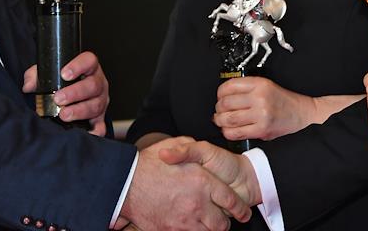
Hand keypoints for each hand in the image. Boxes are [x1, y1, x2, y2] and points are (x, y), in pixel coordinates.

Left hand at [22, 50, 108, 134]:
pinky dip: (94, 130)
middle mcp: (98, 82)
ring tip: (64, 115)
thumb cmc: (61, 82)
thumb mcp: (49, 73)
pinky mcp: (99, 118)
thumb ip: (36, 75)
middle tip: (58, 99)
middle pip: (93, 85)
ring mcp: (101, 100)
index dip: (79, 66)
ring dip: (80, 111)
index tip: (64, 74)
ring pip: (96, 105)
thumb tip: (29, 86)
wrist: (71, 95)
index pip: (89, 61)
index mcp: (89, 68)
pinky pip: (100, 125)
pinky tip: (84, 132)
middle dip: (75, 93)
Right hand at [115, 136, 251, 230]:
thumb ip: (191, 148)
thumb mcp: (174, 145)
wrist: (124, 184)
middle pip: (222, 223)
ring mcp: (184, 220)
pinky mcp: (171, 230)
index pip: (230, 200)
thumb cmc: (148, 163)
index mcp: (202, 181)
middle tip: (224, 219)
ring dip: (211, 229)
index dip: (239, 208)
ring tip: (209, 223)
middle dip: (225, 222)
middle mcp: (196, 203)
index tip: (243, 212)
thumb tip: (200, 152)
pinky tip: (191, 225)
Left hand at [213, 76, 317, 141]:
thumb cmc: (284, 100)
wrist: (301, 112)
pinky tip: (229, 129)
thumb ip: (247, 89)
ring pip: (228, 119)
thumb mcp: (266, 85)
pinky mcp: (261, 130)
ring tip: (221, 120)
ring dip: (220, 121)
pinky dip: (228, 132)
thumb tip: (224, 97)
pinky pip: (236, 133)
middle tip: (219, 110)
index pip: (229, 86)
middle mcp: (260, 98)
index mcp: (260, 84)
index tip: (220, 96)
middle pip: (226, 103)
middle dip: (218, 108)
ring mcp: (261, 114)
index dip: (220, 93)